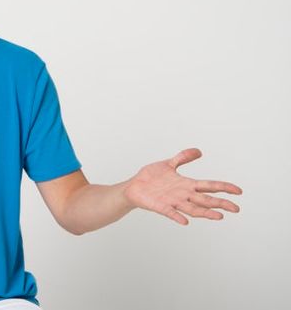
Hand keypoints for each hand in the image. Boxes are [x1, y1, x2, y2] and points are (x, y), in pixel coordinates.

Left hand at [123, 148, 242, 224]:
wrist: (133, 187)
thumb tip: (199, 151)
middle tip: (236, 209)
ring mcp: (172, 202)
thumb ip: (183, 158)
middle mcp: (183, 195)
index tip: (239, 191)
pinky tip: (185, 221)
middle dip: (221, 203)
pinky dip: (177, 216)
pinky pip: (170, 213)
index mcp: (186, 185)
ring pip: (192, 209)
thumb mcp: (168, 164)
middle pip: (205, 200)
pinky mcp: (160, 206)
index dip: (223, 188)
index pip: (209, 186)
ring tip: (219, 216)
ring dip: (205, 213)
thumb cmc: (150, 178)